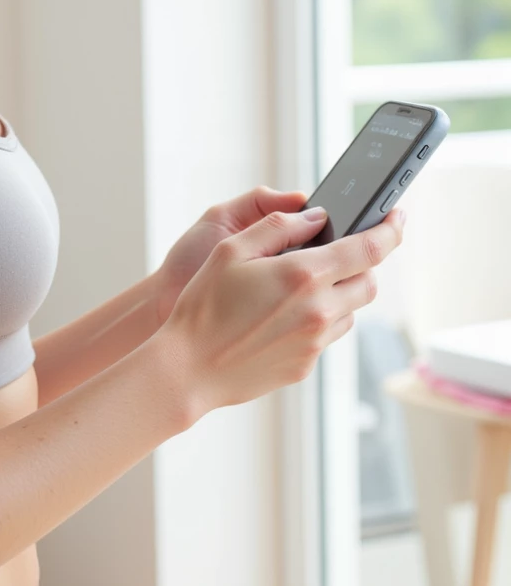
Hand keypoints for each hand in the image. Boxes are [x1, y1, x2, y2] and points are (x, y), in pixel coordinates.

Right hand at [157, 204, 405, 414]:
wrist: (189, 368)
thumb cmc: (203, 305)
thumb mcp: (231, 249)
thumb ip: (278, 226)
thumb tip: (316, 218)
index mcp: (304, 275)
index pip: (370, 248)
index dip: (391, 229)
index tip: (397, 217)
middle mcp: (319, 310)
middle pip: (369, 281)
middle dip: (362, 263)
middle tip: (336, 253)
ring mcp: (315, 341)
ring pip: (352, 310)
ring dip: (341, 293)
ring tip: (300, 286)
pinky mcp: (307, 364)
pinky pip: (328, 335)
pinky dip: (320, 318)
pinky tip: (284, 315)